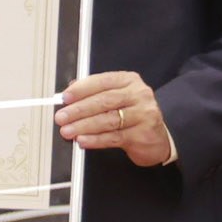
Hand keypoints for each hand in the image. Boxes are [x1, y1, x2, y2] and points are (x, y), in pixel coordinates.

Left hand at [58, 69, 173, 166]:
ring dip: (84, 126)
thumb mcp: (118, 99)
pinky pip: (114, 137)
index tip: (65, 98)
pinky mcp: (143, 134)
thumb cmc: (134, 115)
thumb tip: (69, 93)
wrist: (158, 136)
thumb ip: (95, 93)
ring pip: (108, 120)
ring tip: (68, 131)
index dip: (81, 89)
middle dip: (79, 110)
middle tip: (62, 117)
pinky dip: (95, 139)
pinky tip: (83, 140)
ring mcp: (143, 114)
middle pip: (104, 101)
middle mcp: (138, 95)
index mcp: (129, 81)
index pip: (102, 82)